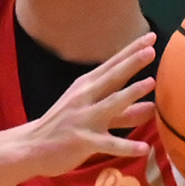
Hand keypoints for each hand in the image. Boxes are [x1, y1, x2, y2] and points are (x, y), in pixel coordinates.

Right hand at [17, 34, 155, 175]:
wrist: (31, 147)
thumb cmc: (65, 127)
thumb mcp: (94, 114)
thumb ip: (124, 112)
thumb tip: (153, 107)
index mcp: (87, 86)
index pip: (113, 65)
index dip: (131, 51)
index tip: (151, 37)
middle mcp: (85, 98)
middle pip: (112, 77)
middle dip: (131, 62)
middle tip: (151, 49)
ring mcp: (83, 119)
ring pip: (111, 105)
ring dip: (130, 93)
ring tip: (150, 82)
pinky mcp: (82, 141)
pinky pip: (108, 144)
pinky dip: (126, 146)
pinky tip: (144, 148)